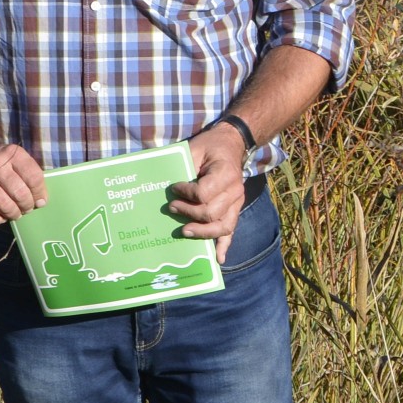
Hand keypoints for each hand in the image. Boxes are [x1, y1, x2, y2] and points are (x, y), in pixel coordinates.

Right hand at [0, 140, 46, 225]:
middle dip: (27, 205)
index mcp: (11, 153)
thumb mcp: (14, 157)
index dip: (40, 193)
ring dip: (14, 214)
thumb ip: (29, 174)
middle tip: (27, 208)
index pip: (33, 177)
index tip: (40, 200)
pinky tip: (0, 216)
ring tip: (15, 213)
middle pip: (20, 193)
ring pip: (5, 206)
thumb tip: (41, 201)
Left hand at [169, 125, 248, 264]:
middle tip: (172, 208)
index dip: (185, 193)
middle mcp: (234, 191)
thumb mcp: (195, 148)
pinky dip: (225, 246)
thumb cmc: (210, 146)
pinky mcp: (235, 209)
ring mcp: (237, 202)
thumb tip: (166, 187)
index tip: (173, 188)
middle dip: (188, 213)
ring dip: (202, 233)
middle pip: (211, 213)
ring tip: (185, 231)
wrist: (232, 144)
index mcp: (225, 173)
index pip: (203, 193)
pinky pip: (231, 230)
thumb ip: (184, 166)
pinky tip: (218, 259)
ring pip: (222, 226)